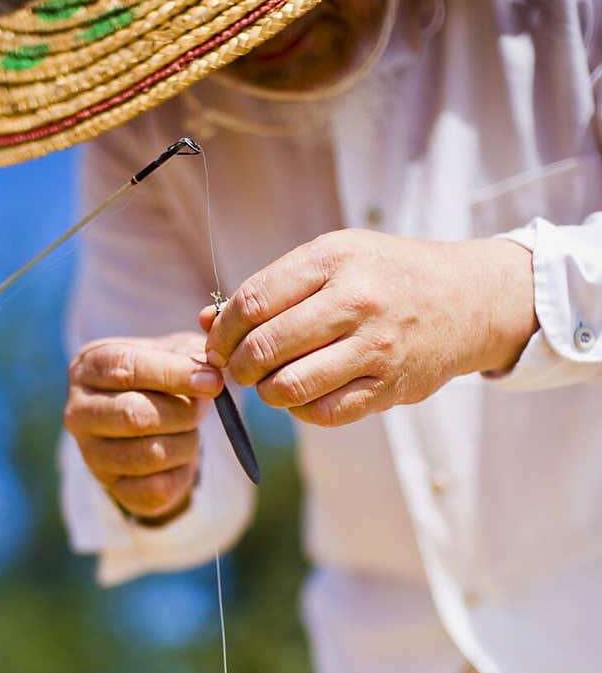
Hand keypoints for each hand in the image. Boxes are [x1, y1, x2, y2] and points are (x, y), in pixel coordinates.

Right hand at [65, 332, 222, 521]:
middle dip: (183, 412)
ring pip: (150, 454)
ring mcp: (91, 454)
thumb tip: (212, 349)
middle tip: (204, 408)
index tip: (213, 381)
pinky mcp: (112, 488)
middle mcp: (79, 411)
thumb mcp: (176, 352)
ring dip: (187, 442)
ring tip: (190, 430)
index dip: (174, 374)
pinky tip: (180, 455)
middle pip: (134, 415)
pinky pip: (157, 488)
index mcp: (89, 366)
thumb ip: (195, 348)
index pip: (127, 368)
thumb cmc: (162, 380)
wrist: (150, 427)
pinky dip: (182, 472)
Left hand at [201, 231, 536, 426]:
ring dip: (267, 393)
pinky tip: (304, 396)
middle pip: (266, 348)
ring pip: (290, 387)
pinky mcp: (391, 386)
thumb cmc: (385, 276)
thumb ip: (272, 289)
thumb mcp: (334, 259)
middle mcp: (356, 300)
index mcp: (334, 259)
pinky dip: (301, 411)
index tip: (217, 344)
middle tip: (239, 370)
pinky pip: (325, 413)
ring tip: (270, 383)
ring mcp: (376, 347)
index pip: (254, 302)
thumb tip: (205, 322)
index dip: (223, 332)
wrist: (466, 299)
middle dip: (239, 367)